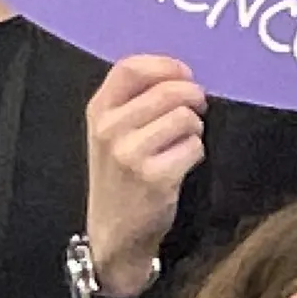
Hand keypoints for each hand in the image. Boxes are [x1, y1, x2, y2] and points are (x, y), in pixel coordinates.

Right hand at [85, 54, 206, 297]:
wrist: (115, 232)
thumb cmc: (121, 176)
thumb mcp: (111, 133)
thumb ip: (135, 100)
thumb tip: (181, 74)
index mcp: (98, 111)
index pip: (130, 67)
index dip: (166, 65)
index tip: (185, 73)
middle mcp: (110, 129)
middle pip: (168, 90)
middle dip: (193, 96)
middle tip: (198, 108)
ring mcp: (131, 154)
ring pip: (185, 118)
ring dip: (194, 129)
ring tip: (181, 143)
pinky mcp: (156, 177)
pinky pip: (194, 147)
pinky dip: (195, 153)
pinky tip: (180, 165)